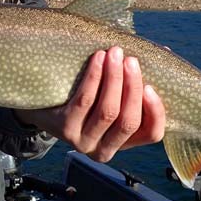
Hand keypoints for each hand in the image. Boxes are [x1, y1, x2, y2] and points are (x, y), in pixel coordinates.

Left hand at [14, 46, 164, 162]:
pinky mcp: (64, 129)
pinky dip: (94, 77)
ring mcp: (83, 141)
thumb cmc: (82, 96)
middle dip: (132, 87)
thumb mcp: (109, 95)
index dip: (156, 111)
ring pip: (108, 111)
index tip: (152, 85)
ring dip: (114, 78)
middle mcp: (104, 149)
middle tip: (131, 59)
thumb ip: (134, 79)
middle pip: (128, 120)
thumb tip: (162, 51)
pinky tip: (97, 58)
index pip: (151, 134)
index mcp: (123, 142)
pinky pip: (84, 100)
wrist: (39, 106)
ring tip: (115, 53)